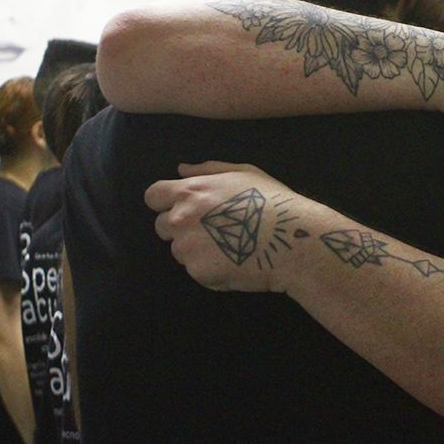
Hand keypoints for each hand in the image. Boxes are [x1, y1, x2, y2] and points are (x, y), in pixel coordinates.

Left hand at [144, 161, 299, 291]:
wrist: (291, 239)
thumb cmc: (272, 201)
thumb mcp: (243, 173)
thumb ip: (207, 170)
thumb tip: (181, 170)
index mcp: (190, 192)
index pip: (153, 196)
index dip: (164, 202)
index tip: (180, 207)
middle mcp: (182, 219)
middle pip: (162, 226)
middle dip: (180, 227)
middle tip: (212, 229)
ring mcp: (188, 248)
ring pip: (179, 250)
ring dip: (195, 249)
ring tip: (228, 246)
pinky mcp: (199, 273)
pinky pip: (197, 270)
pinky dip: (211, 269)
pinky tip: (235, 261)